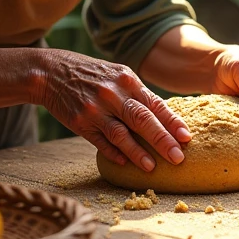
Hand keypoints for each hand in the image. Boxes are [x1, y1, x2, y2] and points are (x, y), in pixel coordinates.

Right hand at [33, 48, 191, 170]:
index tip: (186, 137)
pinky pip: (100, 142)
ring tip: (152, 167)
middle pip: (141, 119)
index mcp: (126, 79)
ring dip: (137, 152)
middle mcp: (112, 93)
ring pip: (120, 134)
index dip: (171, 121)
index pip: (154, 103)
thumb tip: (166, 118)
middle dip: (162, 139)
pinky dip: (113, 153)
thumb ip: (138, 94)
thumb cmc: (91, 74)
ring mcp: (94, 109)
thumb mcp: (116, 74)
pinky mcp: (79, 122)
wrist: (51, 72)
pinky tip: (125, 163)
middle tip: (178, 157)